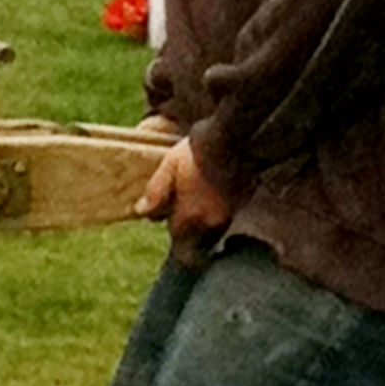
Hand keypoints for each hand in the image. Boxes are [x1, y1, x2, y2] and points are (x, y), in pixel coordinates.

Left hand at [136, 137, 236, 264]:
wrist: (233, 138)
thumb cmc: (196, 152)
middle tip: (186, 219)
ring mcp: (230, 217)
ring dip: (205, 228)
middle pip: (199, 246)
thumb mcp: (168, 168)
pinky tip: (214, 198)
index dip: (176, 238)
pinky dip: (218, 217)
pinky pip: (226, 222)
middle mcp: (212, 224)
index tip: (173, 225)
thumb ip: (155, 193)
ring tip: (200, 205)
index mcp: (190, 218)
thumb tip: (141, 212)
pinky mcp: (243, 206)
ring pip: (214, 235)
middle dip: (192, 239)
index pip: (180, 247)